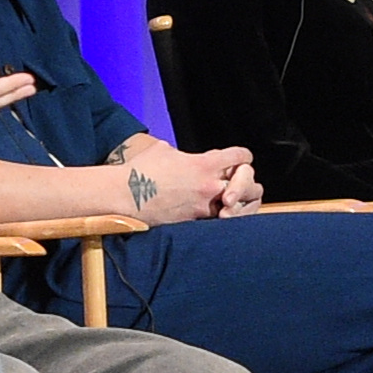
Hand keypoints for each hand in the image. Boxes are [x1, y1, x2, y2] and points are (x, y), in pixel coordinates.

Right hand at [120, 135, 258, 224]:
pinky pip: (221, 221)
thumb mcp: (164, 150)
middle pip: (249, 181)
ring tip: (235, 202)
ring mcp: (204, 205)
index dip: (242, 156)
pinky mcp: (195, 222)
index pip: (240, 156)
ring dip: (240, 203)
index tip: (241, 159)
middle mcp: (209, 184)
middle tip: (242, 183)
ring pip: (239, 206)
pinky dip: (225, 218)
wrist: (123, 195)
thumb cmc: (140, 170)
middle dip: (247, 181)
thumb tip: (185, 157)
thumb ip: (184, 154)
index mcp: (204, 163)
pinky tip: (221, 215)